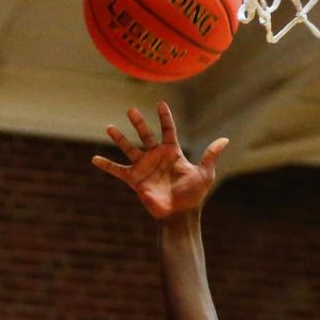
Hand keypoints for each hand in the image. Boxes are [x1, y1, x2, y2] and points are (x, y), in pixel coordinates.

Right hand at [92, 103, 228, 220]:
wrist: (180, 215)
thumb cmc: (194, 196)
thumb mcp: (204, 174)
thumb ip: (210, 155)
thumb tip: (225, 139)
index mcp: (172, 153)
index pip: (168, 130)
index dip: (165, 117)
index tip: (161, 103)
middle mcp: (156, 157)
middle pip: (146, 135)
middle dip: (139, 123)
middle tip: (131, 109)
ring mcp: (145, 168)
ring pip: (129, 149)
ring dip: (119, 139)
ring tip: (109, 128)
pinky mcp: (135, 180)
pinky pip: (118, 171)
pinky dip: (106, 166)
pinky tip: (94, 159)